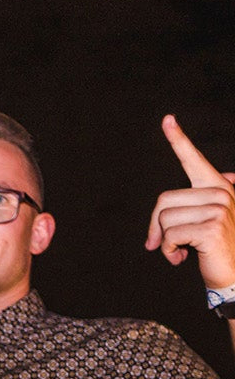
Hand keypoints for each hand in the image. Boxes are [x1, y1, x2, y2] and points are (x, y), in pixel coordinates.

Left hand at [146, 114, 234, 288]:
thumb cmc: (218, 249)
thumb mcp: (207, 222)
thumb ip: (197, 207)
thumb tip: (192, 204)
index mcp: (218, 187)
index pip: (194, 159)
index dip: (178, 139)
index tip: (167, 119)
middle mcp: (221, 192)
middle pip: (164, 199)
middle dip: (156, 226)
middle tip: (164, 244)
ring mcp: (219, 209)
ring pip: (164, 218)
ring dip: (164, 241)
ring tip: (181, 251)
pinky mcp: (211, 227)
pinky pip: (169, 236)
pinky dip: (168, 251)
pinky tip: (183, 258)